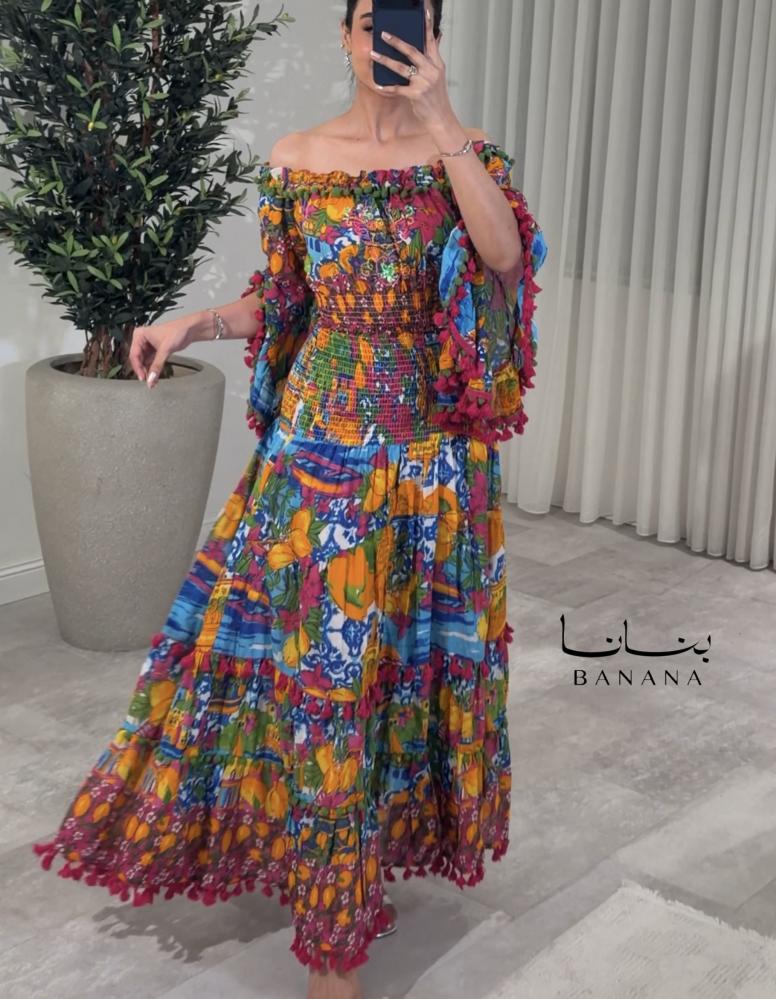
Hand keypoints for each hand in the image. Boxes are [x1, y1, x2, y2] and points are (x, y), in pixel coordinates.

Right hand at [128, 317, 190, 387]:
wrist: (189, 330)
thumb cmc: (177, 331)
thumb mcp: (165, 350)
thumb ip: (157, 366)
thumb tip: (151, 378)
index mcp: (140, 335)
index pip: (134, 355)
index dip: (137, 367)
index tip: (142, 377)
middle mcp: (142, 340)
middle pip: (138, 359)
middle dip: (143, 370)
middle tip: (148, 381)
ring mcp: (148, 345)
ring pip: (145, 362)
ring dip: (148, 371)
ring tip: (152, 381)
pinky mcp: (155, 350)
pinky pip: (151, 362)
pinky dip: (153, 369)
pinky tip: (155, 376)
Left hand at [371, 6, 454, 128]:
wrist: (441, 118)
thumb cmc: (436, 98)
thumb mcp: (437, 77)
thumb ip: (430, 62)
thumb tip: (427, 46)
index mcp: (437, 64)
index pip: (431, 41)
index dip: (427, 26)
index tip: (424, 11)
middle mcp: (431, 71)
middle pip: (412, 51)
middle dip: (396, 42)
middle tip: (384, 34)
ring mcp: (423, 82)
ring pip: (401, 68)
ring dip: (385, 60)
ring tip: (373, 54)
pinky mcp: (415, 95)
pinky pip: (397, 88)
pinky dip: (387, 87)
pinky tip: (378, 84)